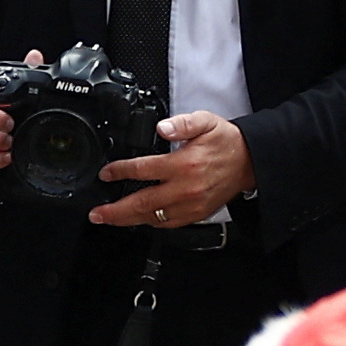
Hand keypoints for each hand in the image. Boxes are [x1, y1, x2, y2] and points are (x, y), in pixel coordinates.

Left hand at [89, 111, 251, 228]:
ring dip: (128, 220)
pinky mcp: (196, 215)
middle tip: (96, 214)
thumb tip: (162, 128)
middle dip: (115, 211)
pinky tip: (137, 219)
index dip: (120, 172)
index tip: (106, 173)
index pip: (143, 170)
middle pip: (142, 204)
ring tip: (109, 219)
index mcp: (184, 165)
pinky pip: (168, 224)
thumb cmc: (225, 142)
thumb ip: (182, 123)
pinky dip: (150, 223)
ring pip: (153, 218)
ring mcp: (191, 206)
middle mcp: (185, 189)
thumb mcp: (205, 121)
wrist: (249, 162)